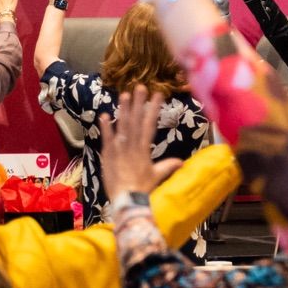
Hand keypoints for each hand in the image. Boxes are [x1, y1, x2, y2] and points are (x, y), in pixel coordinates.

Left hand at [99, 85, 185, 203]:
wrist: (126, 200)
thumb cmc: (142, 189)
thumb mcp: (156, 176)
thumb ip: (168, 166)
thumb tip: (182, 162)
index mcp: (144, 149)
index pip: (150, 125)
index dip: (154, 109)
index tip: (158, 95)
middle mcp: (132, 146)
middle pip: (136, 121)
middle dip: (139, 103)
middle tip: (140, 87)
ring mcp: (119, 150)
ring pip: (122, 126)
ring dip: (123, 110)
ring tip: (124, 95)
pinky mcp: (107, 155)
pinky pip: (106, 139)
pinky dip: (105, 127)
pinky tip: (104, 115)